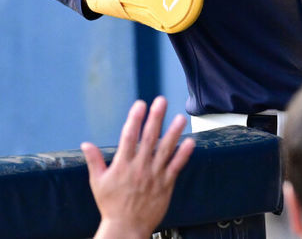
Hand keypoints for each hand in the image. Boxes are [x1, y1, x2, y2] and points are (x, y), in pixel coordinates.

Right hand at [83, 96, 194, 238]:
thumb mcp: (98, 183)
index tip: (140, 104)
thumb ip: (94, 161)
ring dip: (173, 132)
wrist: (126, 228)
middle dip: (155, 118)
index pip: (128, 137)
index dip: (134, 119)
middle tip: (161, 101)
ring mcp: (153, 175)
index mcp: (122, 165)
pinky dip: (183, 154)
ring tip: (180, 117)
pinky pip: (176, 166)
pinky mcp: (166, 184)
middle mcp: (139, 168)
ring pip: (165, 150)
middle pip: (148, 138)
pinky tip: (190, 141)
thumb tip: (85, 144)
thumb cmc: (111, 205)